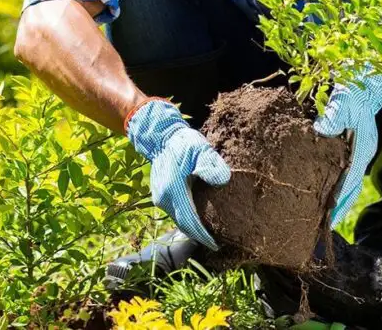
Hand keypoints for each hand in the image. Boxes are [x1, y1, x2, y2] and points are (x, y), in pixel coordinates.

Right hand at [126, 98, 230, 249]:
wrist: (161, 137)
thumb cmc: (183, 143)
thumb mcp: (201, 150)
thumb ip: (211, 165)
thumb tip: (222, 181)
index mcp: (174, 190)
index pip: (190, 220)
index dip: (202, 235)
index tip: (215, 244)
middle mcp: (164, 198)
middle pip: (183, 224)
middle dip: (198, 235)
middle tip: (215, 241)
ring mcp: (159, 197)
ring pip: (178, 218)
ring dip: (191, 226)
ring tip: (207, 231)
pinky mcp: (159, 195)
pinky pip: (174, 211)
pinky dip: (185, 217)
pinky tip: (196, 217)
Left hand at [314, 68, 381, 225]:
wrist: (367, 74)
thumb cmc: (356, 86)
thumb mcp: (345, 98)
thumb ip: (334, 116)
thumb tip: (319, 132)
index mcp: (362, 148)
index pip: (350, 184)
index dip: (339, 203)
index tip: (328, 221)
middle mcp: (360, 153)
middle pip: (350, 188)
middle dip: (338, 207)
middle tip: (321, 227)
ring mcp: (356, 148)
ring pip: (346, 179)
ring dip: (335, 196)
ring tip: (319, 214)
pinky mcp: (349, 142)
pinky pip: (340, 166)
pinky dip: (332, 179)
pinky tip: (318, 184)